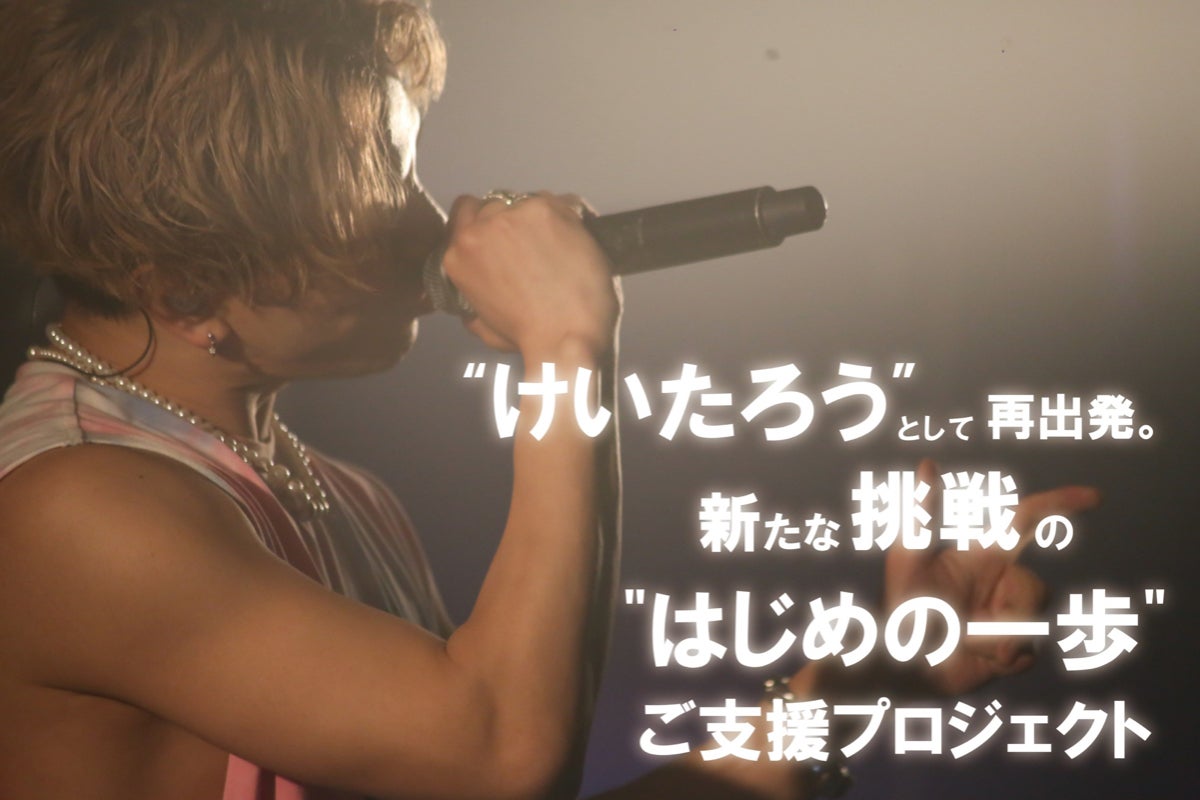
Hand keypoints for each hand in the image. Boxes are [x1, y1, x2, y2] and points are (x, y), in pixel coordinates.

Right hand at [440, 191, 619, 360]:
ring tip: (558, 247)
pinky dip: (569, 217)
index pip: (464, 211)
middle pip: (495, 204)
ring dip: (539, 218)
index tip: (501, 233)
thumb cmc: (530, 339)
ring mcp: (513, 216)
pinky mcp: (546, 210)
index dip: (484, 220)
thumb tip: (472, 303)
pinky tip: (576, 242)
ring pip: (526, 201)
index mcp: (458, 256)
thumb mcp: (484, 327)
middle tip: (534, 245)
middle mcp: (480, 229)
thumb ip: (473, 303)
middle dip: (512, 221)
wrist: (566, 337)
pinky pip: (560, 201)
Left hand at [882, 458, 1100, 695]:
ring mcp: (1014, 615)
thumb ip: (922, 513)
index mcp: (986, 555)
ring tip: (965, 640)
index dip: (1060, 504)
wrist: (906, 662)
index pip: (1027, 521)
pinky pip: (1026, 652)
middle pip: (1036, 588)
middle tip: (966, 625)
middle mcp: (1006, 581)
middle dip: (1009, 612)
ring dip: (996, 638)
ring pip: (1032, 622)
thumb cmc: (904, 606)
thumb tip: (928, 464)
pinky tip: (977, 658)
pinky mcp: (1017, 649)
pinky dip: (1000, 659)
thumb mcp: (908, 557)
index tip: (1094, 496)